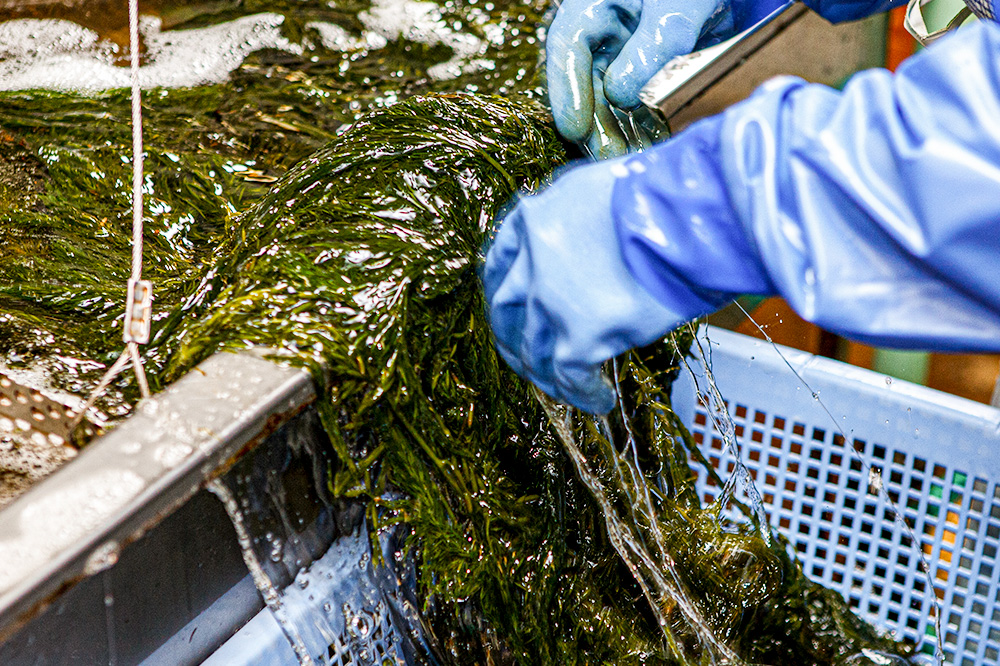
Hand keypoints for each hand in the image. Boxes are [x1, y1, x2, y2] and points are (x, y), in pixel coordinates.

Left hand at [483, 158, 683, 412]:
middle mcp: (534, 260)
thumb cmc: (664, 197)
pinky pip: (569, 376)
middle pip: (506, 308)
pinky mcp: (580, 335)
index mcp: (536, 219)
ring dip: (546, 374)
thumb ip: (580, 223)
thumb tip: (589, 251)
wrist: (689, 215)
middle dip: (511, 336)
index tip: (508, 304)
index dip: (501, 286)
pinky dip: (582, 393)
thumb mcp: (602, 194)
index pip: (501, 258)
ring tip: (565, 387)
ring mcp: (551, 300)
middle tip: (524, 355)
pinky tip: (599, 400)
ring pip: (533, 350)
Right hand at [546, 0, 776, 156]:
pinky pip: (640, 106)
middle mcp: (607, 34)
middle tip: (606, 156)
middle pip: (587, 83)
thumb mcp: (681, 3)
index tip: (574, 129)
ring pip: (611, 101)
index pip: (569, 46)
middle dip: (594, 123)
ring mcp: (629, 56)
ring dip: (617, 132)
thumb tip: (621, 95)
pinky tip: (648, 149)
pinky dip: (642, 129)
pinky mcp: (652, 75)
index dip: (567, 90)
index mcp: (597, 4)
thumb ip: (655, 41)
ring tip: (626, 160)